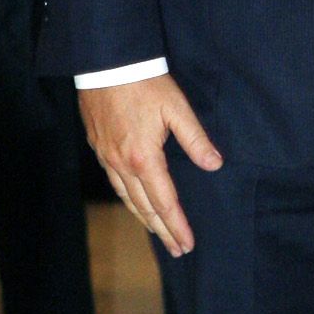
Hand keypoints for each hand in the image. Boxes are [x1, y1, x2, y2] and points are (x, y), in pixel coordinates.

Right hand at [79, 75, 221, 257]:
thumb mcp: (177, 108)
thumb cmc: (145, 83)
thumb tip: (214, 164)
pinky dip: (128, 199)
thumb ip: (196, 139)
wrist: (106, 64)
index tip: (188, 243)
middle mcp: (122, 164)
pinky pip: (114, 184)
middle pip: (144, 207)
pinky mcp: (99, 148)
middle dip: (162, 230)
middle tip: (177, 249)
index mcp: (144, 158)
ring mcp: (107, 158)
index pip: (164, 201)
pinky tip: (135, 201)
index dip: (177, 225)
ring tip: (158, 233)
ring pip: (126, 198)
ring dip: (144, 218)